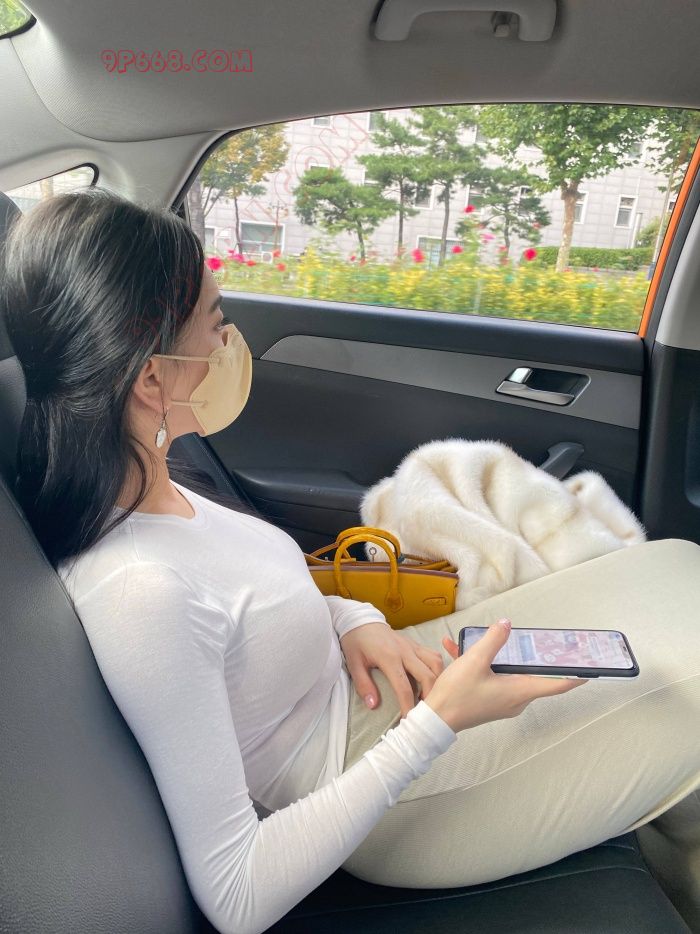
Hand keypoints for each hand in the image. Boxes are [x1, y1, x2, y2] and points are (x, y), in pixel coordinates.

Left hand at [339, 623, 444, 717]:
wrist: (360, 619)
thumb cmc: (355, 642)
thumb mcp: (353, 664)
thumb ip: (363, 685)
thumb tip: (374, 706)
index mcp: (389, 658)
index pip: (404, 687)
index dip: (408, 706)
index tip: (408, 720)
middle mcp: (405, 651)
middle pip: (428, 676)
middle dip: (430, 697)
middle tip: (425, 712)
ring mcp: (412, 646)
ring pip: (436, 663)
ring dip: (437, 682)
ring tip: (430, 697)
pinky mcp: (415, 643)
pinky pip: (433, 656)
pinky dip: (437, 669)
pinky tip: (431, 680)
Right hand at [424, 618, 589, 732]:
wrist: (434, 719)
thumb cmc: (458, 694)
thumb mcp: (475, 661)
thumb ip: (492, 640)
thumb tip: (506, 624)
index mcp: (519, 691)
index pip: (556, 684)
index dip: (574, 676)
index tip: (590, 669)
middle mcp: (515, 699)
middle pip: (532, 675)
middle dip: (533, 656)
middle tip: (541, 640)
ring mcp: (501, 701)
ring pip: (507, 672)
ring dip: (496, 655)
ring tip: (483, 638)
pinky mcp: (487, 700)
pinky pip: (489, 677)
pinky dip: (479, 663)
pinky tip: (456, 648)